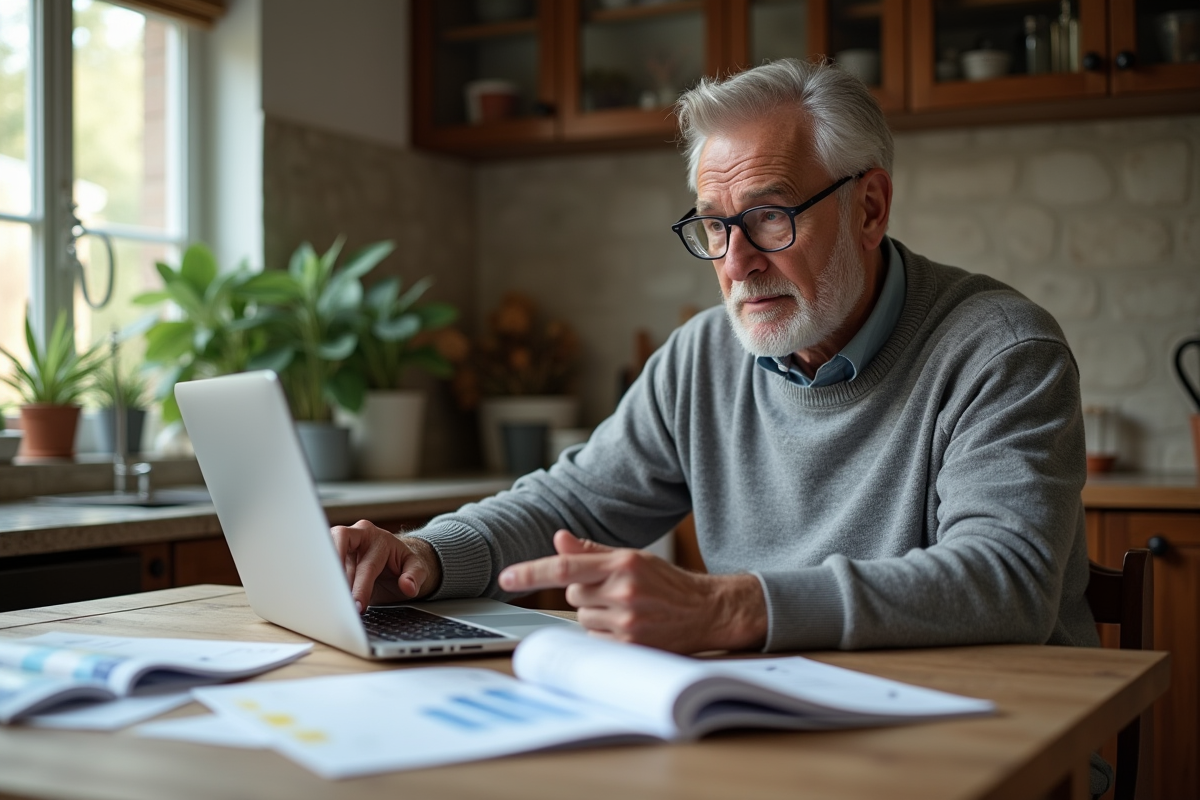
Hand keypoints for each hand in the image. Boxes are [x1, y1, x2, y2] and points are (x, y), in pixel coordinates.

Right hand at [330, 520, 441, 612]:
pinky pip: (321, 557)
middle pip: (339, 544)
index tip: (358, 606)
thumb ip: (415, 576)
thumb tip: (408, 586)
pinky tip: (318, 589)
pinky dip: (320, 572)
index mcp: (379, 539)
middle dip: (335, 571)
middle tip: (334, 597)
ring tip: (325, 596)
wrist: (393, 555)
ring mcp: (342, 540)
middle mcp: (358, 534)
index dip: (361, 587)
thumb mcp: (417, 568)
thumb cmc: (401, 562)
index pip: (367, 565)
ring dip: (324, 572)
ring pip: (327, 550)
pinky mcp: (331, 549)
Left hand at [498, 530, 766, 653]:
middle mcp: (623, 590)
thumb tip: (558, 538)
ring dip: (597, 615)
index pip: (566, 566)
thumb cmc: (667, 583)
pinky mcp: (631, 645)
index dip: (532, 572)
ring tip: (628, 611)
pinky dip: (606, 634)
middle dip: (586, 593)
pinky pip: (596, 639)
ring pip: (583, 618)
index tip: (506, 576)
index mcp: (622, 563)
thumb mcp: (632, 558)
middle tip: (616, 593)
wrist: (708, 611)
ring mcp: (627, 620)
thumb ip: (591, 551)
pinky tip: (631, 627)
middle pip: (572, 595)